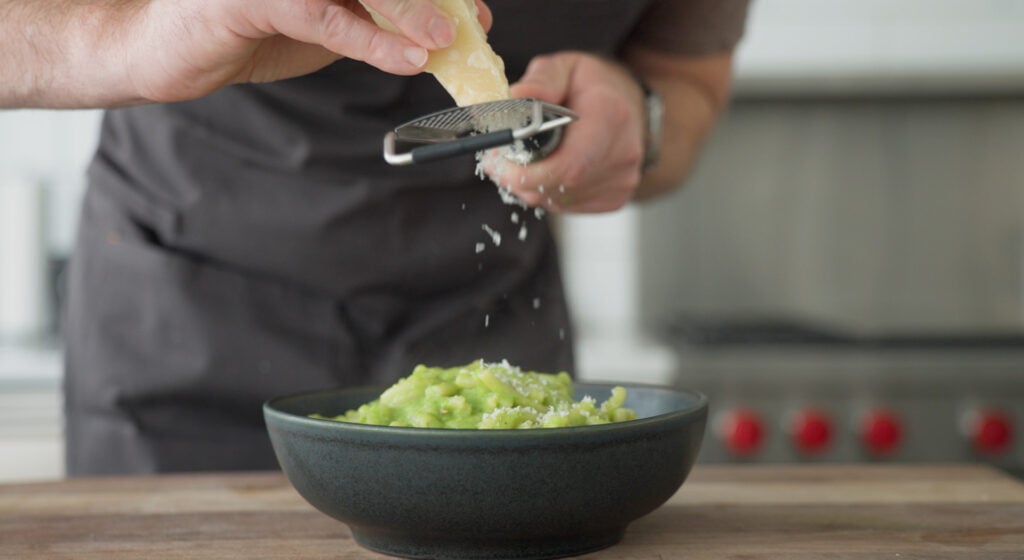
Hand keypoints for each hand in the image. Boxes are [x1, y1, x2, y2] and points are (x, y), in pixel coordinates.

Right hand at [124, 0, 492, 102]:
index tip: (474, 11)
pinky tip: (407, 60)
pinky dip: (371, 41)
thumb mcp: (325, 25)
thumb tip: (443, 30)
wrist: (168, 53)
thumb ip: (375, 21)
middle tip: (473, 22)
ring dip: (408, 10)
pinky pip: (324, 16)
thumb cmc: (247, 33)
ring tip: (446, 39)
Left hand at [482, 51, 646, 213]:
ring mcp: (622, 180)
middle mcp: (622, 154)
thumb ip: (541, 80)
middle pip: (560, 186)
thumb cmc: (594, 86)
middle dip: (521, 179)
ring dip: (531, 187)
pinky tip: (546, 171)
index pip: (569, 165)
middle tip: (499, 163)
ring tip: (520, 163)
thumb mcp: (565, 67)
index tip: (500, 163)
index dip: (528, 173)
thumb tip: (515, 95)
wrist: (631, 105)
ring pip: (559, 200)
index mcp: (611, 117)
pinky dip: (548, 193)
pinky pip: (568, 206)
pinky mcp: (616, 198)